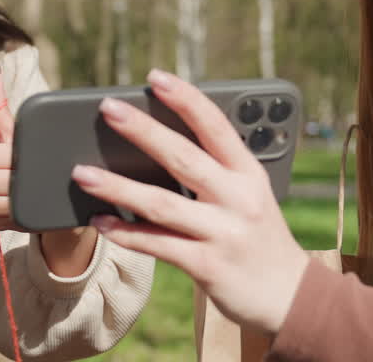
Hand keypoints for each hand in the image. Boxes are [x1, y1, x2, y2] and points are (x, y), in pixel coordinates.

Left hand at [70, 69, 309, 334]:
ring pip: (162, 203)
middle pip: (183, 157)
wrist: (290, 295)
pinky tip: (100, 221)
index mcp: (248, 173)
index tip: (155, 77)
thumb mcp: (249, 195)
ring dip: (118, 187)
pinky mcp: (208, 266)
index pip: (216, 126)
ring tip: (82, 173)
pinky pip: (158, 244)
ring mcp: (223, 233)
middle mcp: (238, 198)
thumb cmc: (258, 235)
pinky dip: (126, 232)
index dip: (185, 99)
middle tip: (107, 108)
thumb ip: (217, 170)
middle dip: (142, 130)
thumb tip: (161, 140)